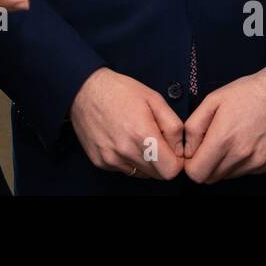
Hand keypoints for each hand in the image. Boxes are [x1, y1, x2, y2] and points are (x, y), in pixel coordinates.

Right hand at [69, 68, 184, 179]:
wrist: (84, 90)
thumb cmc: (120, 91)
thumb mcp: (154, 99)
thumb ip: (173, 126)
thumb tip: (180, 149)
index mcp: (143, 135)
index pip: (171, 171)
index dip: (176, 160)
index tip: (171, 148)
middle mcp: (126, 152)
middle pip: (157, 175)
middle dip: (162, 161)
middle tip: (155, 139)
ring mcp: (111, 159)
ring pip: (142, 174)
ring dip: (145, 162)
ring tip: (137, 138)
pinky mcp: (101, 162)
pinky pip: (125, 170)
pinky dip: (129, 160)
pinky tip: (122, 140)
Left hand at [182, 65, 265, 183]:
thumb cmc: (249, 92)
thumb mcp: (213, 100)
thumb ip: (194, 126)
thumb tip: (188, 149)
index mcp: (223, 139)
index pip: (196, 174)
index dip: (191, 164)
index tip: (194, 153)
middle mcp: (241, 155)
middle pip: (211, 178)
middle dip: (205, 164)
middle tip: (211, 144)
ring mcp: (257, 162)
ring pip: (228, 176)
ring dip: (223, 164)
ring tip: (231, 139)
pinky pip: (246, 172)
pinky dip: (241, 162)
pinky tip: (246, 142)